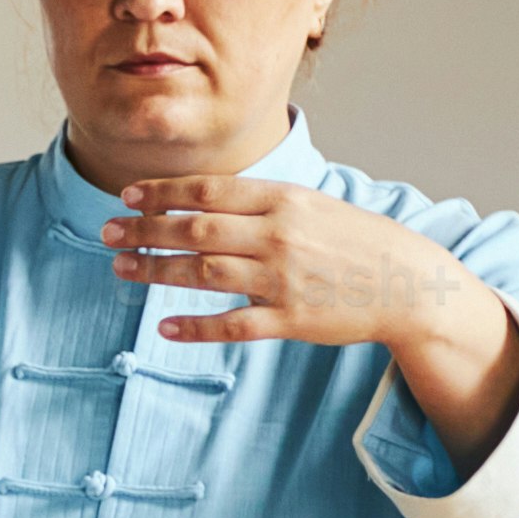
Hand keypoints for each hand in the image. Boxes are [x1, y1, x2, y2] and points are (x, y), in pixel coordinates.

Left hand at [112, 175, 518, 452]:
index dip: (163, 193)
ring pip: (205, 272)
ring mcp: (284, 278)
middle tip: (108, 233)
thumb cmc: (356, 241)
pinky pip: (233, 324)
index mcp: (285, 201)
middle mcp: (279, 235)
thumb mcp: (314, 205)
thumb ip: (263, 203)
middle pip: (197, 229)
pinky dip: (195, 326)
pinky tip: (164, 327)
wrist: (410, 282)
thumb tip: (206, 198)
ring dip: (157, 270)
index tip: (127, 196)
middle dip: (146, 231)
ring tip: (122, 268)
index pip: (210, 191)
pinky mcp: (290, 318)